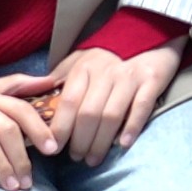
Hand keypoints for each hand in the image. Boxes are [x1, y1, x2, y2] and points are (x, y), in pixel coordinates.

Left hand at [36, 40, 177, 160]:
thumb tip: (39, 97)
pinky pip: (140, 108)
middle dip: (80, 141)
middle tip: (77, 158)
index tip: (54, 148)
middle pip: (88, 114)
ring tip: (94, 158)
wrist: (149, 31)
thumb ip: (62, 76)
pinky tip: (123, 145)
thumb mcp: (81, 58)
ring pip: (111, 115)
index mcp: (84, 67)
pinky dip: (131, 128)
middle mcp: (105, 72)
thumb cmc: (111, 52)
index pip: (68, 102)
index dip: (60, 128)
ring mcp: (130, 76)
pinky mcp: (152, 80)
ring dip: (101, 142)